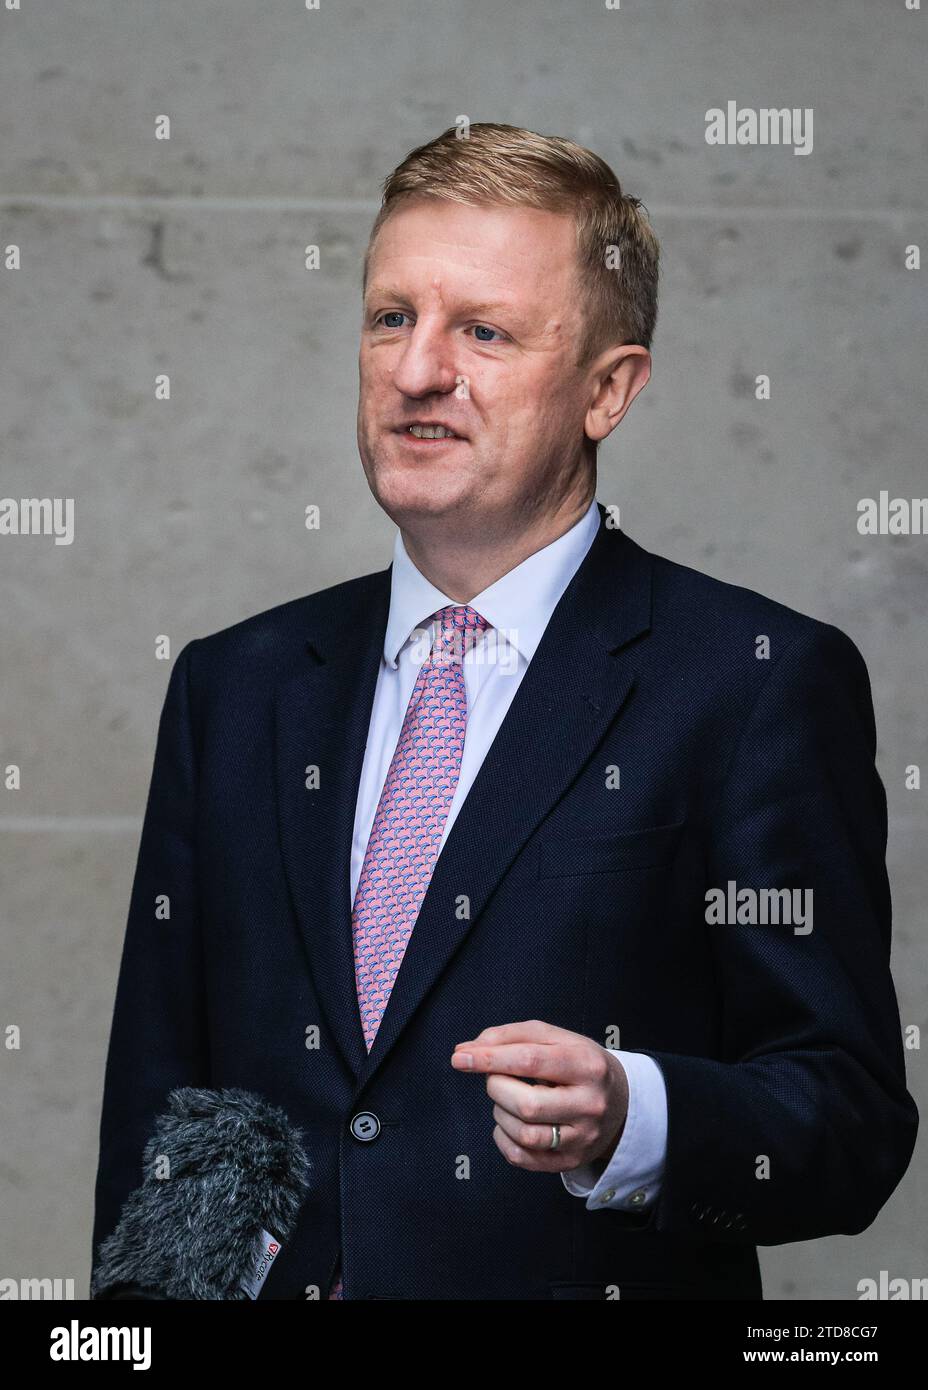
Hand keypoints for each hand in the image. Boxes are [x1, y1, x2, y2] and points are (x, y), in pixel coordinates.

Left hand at [451, 1019, 628, 1173]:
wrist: (619, 1102)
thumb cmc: (578, 1063)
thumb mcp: (555, 1038)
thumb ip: (511, 1037)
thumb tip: (465, 1051)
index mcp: (587, 1065)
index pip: (530, 1060)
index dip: (490, 1059)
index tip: (460, 1057)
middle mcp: (590, 1104)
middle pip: (527, 1104)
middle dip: (497, 1087)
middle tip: (497, 1078)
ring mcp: (582, 1138)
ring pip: (524, 1134)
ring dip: (500, 1114)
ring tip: (508, 1099)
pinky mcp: (570, 1161)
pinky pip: (522, 1157)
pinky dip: (503, 1137)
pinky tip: (510, 1122)